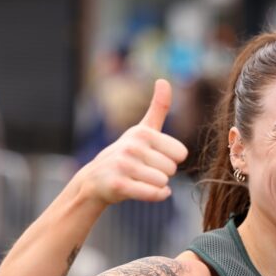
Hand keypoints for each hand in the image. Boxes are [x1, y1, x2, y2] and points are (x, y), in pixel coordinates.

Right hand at [79, 79, 188, 204]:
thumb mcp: (142, 129)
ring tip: (140, 180)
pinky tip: (149, 191)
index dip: (171, 159)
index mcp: (143, 133)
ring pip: (163, 182)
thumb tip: (164, 80)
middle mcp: (132, 147)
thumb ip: (158, 107)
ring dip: (157, 186)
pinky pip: (154, 194)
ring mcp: (124, 166)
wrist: (95, 180)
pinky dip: (157, 196)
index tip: (154, 158)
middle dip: (163, 174)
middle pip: (172, 169)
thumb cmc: (126, 154)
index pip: (180, 153)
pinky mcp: (119, 185)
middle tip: (144, 171)